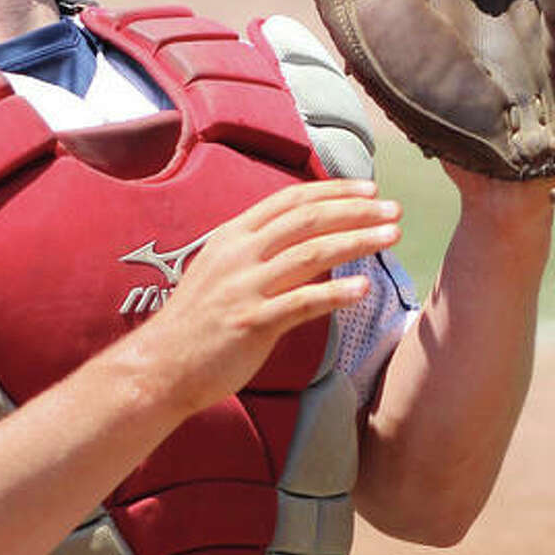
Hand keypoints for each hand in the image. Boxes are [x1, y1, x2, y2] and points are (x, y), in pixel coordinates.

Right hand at [137, 179, 400, 417]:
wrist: (161, 364)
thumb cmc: (196, 320)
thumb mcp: (221, 268)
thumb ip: (259, 251)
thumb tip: (307, 239)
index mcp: (233, 235)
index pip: (290, 200)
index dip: (333, 191)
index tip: (369, 189)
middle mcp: (240, 253)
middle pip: (307, 219)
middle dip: (355, 210)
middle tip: (393, 208)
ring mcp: (245, 287)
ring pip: (311, 253)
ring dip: (356, 241)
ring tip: (391, 236)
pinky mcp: (252, 322)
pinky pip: (302, 303)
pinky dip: (335, 292)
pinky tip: (363, 289)